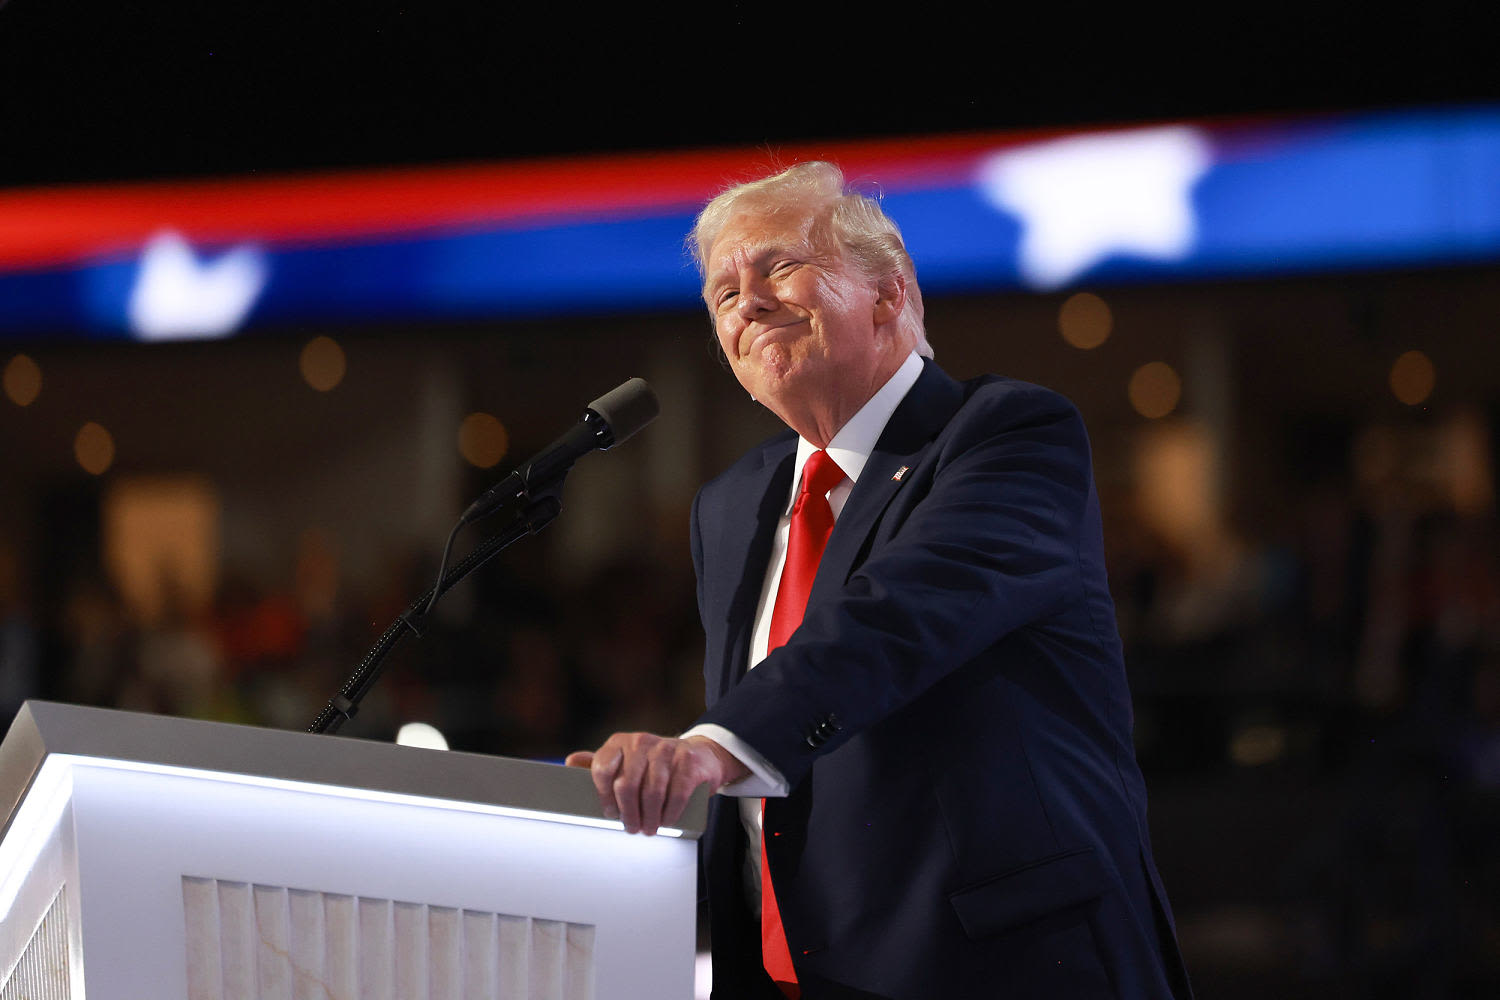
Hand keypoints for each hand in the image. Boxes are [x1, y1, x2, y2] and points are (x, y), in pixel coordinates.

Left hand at [564, 733, 748, 834]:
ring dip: (650, 817)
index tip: (610, 814)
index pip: (603, 769)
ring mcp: (667, 749)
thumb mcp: (626, 760)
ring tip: (649, 829)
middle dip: (628, 814)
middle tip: (632, 828)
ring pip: (652, 792)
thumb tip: (570, 762)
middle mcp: (642, 742)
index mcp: (620, 742)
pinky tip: (667, 821)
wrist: (699, 755)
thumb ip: (599, 763)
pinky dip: (670, 813)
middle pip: (627, 785)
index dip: (604, 796)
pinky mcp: (689, 761)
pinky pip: (677, 793)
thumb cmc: (654, 764)